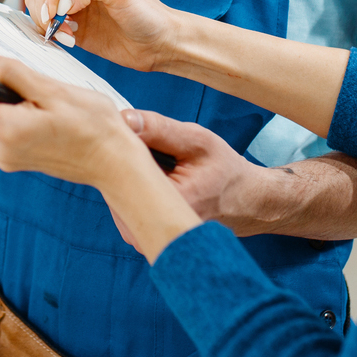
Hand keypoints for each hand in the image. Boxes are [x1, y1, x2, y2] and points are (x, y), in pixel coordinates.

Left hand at [0, 57, 200, 261]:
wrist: (117, 164)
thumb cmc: (95, 128)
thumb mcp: (54, 90)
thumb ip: (14, 74)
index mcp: (5, 129)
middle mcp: (0, 148)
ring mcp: (8, 156)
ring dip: (2, 95)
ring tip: (29, 82)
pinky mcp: (17, 158)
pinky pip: (4, 126)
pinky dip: (12, 110)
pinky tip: (34, 101)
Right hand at [25, 0, 179, 71]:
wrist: (158, 44)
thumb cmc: (146, 12)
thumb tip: (61, 1)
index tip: (57, 6)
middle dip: (45, 5)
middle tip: (57, 22)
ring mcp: (74, 7)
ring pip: (40, 6)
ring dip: (45, 20)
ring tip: (65, 34)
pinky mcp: (72, 29)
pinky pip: (47, 27)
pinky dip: (50, 33)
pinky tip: (68, 41)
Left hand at [122, 110, 281, 237]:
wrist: (243, 200)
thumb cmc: (223, 169)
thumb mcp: (197, 141)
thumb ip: (159, 129)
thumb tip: (123, 118)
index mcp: (168, 204)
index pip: (119, 171)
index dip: (121, 148)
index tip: (136, 136)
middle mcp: (151, 229)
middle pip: (112, 185)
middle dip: (124, 162)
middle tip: (150, 150)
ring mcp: (143, 238)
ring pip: (115, 195)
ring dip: (127, 175)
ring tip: (156, 165)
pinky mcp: (140, 237)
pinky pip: (121, 205)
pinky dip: (131, 188)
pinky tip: (152, 178)